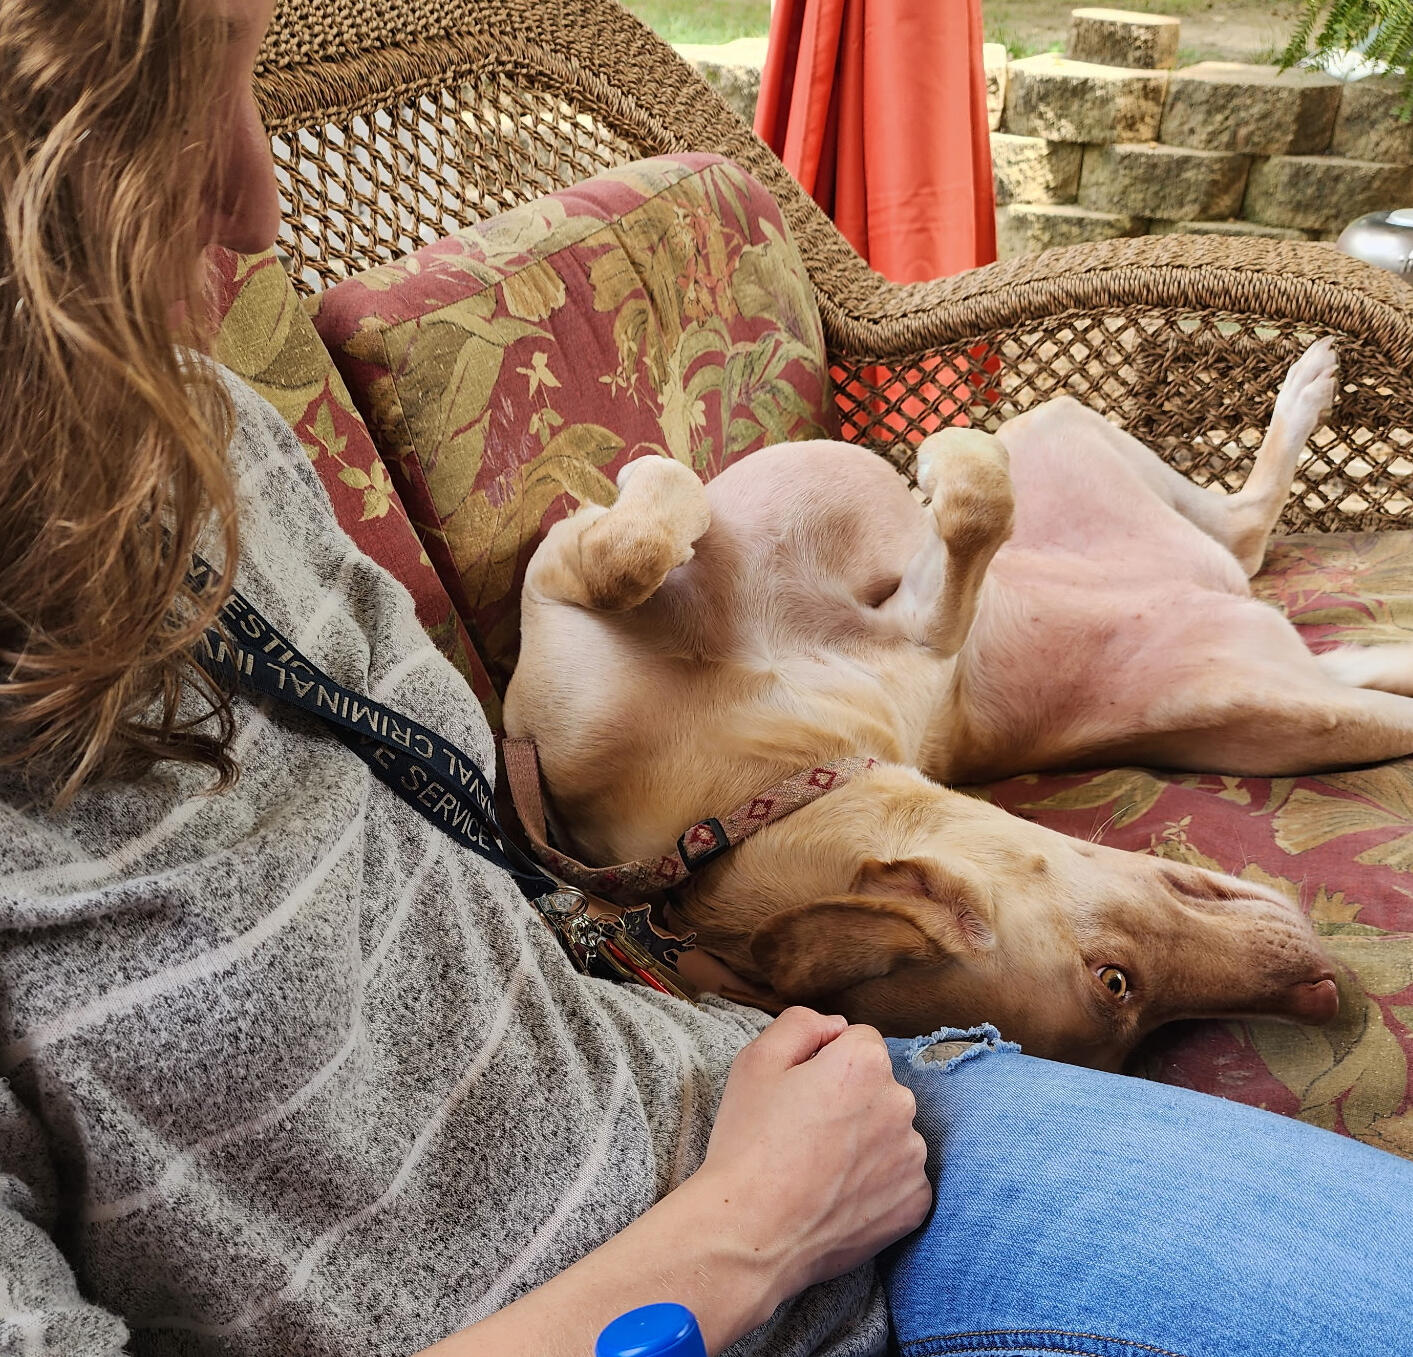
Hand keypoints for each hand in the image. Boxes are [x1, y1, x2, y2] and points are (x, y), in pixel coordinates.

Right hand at [688, 1006, 930, 1305]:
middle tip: (806, 1131)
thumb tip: (836, 1026)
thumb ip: (801, 1023)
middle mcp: (900, 1104)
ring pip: (891, 1131)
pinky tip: (840, 1195)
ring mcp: (912, 1158)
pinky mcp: (914, 1204)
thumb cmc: (748, 1143)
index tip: (801, 1092)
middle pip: (879, 1086)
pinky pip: (901, 1178)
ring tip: (820, 1168)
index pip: (859, 1041)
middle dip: (851, 1099)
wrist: (750, 1233)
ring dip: (867, 1140)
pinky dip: (878, 1184)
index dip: (826, 1062)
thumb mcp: (756, 1060)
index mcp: (865, 1063)